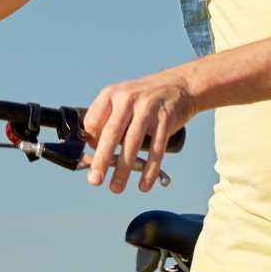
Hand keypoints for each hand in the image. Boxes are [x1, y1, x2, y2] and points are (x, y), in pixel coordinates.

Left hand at [82, 68, 196, 193]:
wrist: (180, 84)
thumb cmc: (145, 97)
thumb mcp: (123, 98)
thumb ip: (108, 119)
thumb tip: (94, 149)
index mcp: (112, 93)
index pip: (93, 121)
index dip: (91, 142)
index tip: (91, 157)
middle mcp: (128, 98)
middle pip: (111, 133)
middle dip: (101, 160)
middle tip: (95, 180)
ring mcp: (148, 108)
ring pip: (133, 143)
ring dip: (123, 169)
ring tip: (116, 187)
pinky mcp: (165, 119)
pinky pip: (156, 149)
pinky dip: (149, 170)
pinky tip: (144, 185)